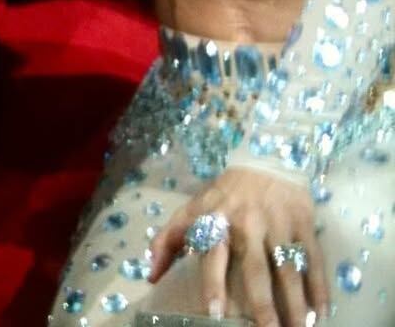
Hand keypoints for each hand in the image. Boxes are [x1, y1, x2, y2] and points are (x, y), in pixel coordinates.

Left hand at [149, 166, 328, 326]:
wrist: (264, 159)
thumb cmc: (224, 194)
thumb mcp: (191, 209)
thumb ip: (168, 240)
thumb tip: (151, 276)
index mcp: (218, 220)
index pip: (214, 255)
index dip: (213, 283)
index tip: (216, 313)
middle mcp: (248, 224)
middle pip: (257, 270)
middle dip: (263, 305)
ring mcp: (278, 224)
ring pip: (288, 270)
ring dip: (295, 304)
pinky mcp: (303, 224)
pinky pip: (313, 261)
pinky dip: (318, 288)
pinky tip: (320, 313)